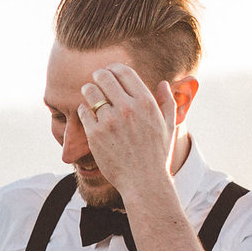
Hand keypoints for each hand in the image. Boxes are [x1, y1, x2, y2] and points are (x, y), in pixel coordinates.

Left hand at [78, 62, 177, 207]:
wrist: (144, 182)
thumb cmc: (157, 155)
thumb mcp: (168, 127)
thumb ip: (168, 103)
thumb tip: (164, 83)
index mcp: (146, 103)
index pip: (124, 72)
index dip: (114, 68)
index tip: (109, 71)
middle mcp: (127, 108)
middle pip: (104, 77)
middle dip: (98, 75)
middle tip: (95, 79)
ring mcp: (110, 121)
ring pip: (90, 92)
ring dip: (88, 90)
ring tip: (89, 93)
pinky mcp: (95, 134)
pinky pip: (83, 111)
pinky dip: (83, 109)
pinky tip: (86, 112)